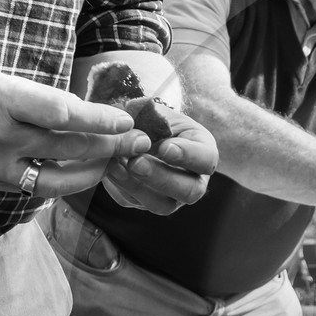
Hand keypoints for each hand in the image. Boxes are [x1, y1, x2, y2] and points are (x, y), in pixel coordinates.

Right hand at [0, 65, 136, 192]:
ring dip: (91, 173)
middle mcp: (0, 135)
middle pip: (68, 147)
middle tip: (136, 144)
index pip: (62, 113)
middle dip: (109, 147)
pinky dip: (62, 183)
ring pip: (57, 179)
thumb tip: (83, 114)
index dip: (99, 119)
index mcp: (2, 98)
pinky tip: (79, 174)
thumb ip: (37, 101)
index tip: (125, 120)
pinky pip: (36, 189)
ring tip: (111, 163)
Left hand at [100, 106, 218, 213]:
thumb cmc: (151, 117)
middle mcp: (193, 179)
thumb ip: (150, 118)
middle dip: (161, 177)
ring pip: (162, 205)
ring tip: (116, 166)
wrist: (134, 129)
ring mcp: (171, 196)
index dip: (188, 156)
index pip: (207, 160)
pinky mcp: (146, 202)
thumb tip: (134, 128)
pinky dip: (121, 186)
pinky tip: (109, 169)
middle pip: (190, 191)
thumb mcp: (154, 111)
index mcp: (203, 151)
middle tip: (137, 162)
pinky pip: (135, 202)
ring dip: (138, 187)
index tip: (165, 147)